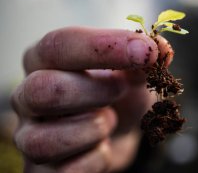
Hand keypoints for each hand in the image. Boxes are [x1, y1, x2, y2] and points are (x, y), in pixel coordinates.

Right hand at [11, 27, 172, 171]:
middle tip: (122, 89)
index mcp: (46, 59)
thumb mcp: (135, 70)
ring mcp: (29, 134)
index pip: (60, 45)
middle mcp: (28, 94)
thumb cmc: (119, 93)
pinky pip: (66, 172)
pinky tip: (103, 145)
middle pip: (45, 91)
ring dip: (94, 129)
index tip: (145, 51)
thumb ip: (147, 57)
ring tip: (110, 120)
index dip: (104, 47)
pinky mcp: (41, 169)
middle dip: (97, 91)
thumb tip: (162, 48)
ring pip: (45, 140)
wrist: (117, 131)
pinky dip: (96, 158)